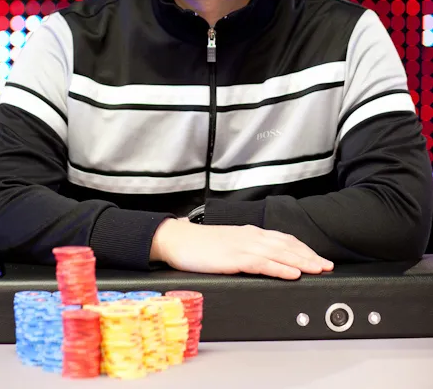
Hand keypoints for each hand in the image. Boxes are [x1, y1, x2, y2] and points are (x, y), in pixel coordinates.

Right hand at [150, 219, 333, 278]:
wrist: (179, 240)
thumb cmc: (202, 245)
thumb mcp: (229, 244)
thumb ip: (247, 249)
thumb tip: (265, 260)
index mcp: (250, 233)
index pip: (284, 239)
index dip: (303, 249)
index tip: (319, 258)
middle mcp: (251, 236)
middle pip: (287, 245)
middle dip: (309, 256)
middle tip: (328, 265)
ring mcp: (244, 246)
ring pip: (280, 253)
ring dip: (302, 261)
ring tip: (318, 269)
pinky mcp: (235, 258)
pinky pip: (263, 263)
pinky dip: (281, 268)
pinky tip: (293, 274)